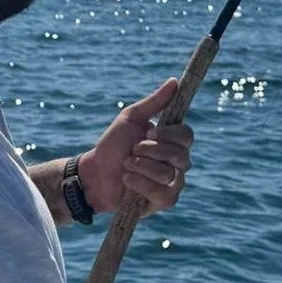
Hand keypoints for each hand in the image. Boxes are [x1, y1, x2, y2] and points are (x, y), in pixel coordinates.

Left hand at [79, 79, 193, 216]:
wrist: (94, 173)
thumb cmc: (112, 145)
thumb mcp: (131, 119)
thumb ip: (154, 103)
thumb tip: (174, 81)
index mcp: (172, 141)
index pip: (187, 135)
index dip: (170, 135)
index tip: (149, 133)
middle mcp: (177, 162)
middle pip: (181, 155)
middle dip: (151, 152)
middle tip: (132, 150)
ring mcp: (173, 183)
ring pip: (170, 174)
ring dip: (142, 167)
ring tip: (126, 165)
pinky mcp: (164, 201)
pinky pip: (164, 194)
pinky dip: (142, 185)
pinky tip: (127, 180)